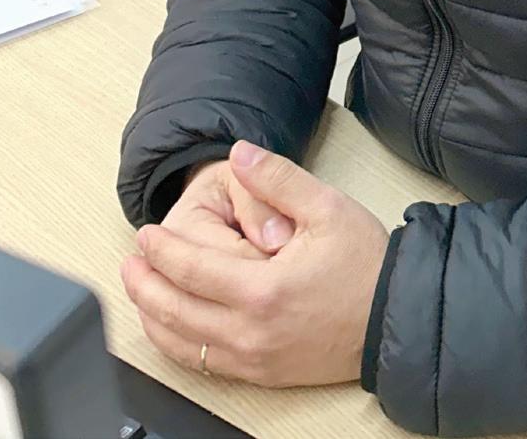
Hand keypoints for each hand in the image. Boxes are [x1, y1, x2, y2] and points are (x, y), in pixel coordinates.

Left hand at [121, 141, 390, 386]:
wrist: (395, 315)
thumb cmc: (366, 264)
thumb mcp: (327, 207)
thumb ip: (279, 179)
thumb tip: (242, 154)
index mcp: (262, 290)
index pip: (191, 269)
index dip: (162, 251)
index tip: (146, 235)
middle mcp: (250, 331)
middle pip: (174, 312)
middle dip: (145, 285)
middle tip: (131, 264)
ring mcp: (254, 358)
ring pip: (181, 343)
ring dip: (153, 316)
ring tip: (141, 292)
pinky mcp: (262, 373)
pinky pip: (203, 364)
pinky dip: (177, 345)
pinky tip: (173, 328)